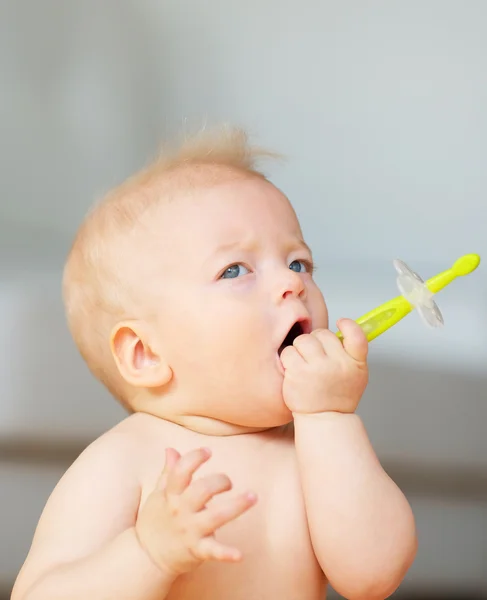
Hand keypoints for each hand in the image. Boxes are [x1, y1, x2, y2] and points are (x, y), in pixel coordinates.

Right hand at [135, 447, 256, 576]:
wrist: (146, 558)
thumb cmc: (155, 521)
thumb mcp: (158, 495)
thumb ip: (168, 473)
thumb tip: (171, 450)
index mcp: (171, 495)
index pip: (181, 471)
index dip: (195, 458)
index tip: (208, 451)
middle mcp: (181, 511)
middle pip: (202, 490)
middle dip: (220, 481)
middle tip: (229, 483)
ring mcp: (190, 531)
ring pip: (216, 516)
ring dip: (236, 506)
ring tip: (252, 497)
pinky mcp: (198, 550)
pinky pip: (213, 551)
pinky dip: (226, 554)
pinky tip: (240, 554)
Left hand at [281, 318, 367, 413]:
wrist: (324, 419)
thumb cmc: (337, 395)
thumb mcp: (356, 374)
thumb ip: (351, 352)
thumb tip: (344, 325)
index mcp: (355, 363)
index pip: (356, 335)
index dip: (348, 325)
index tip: (341, 322)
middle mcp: (338, 364)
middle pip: (322, 334)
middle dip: (316, 342)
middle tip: (316, 358)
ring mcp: (317, 368)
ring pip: (303, 340)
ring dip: (300, 349)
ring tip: (304, 364)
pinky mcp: (298, 373)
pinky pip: (288, 352)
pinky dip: (288, 359)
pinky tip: (295, 371)